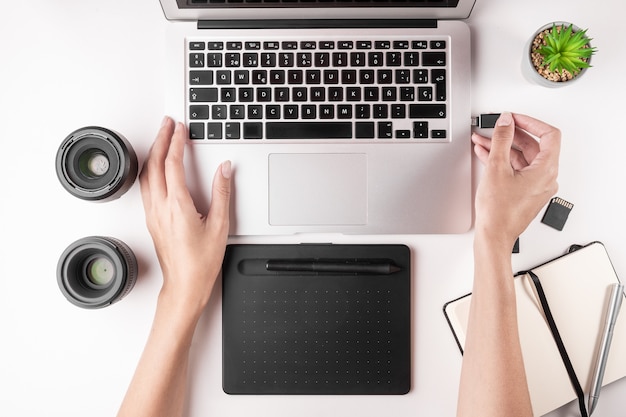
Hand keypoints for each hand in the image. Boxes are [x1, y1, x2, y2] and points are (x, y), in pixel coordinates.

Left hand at [139, 117, 231, 315]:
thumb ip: (222, 193)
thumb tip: (224, 169)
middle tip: (168, 124)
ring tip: (161, 139)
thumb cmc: (201, 262)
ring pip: (147, 175)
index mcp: (177, 205)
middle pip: (155, 164)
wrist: (185, 285)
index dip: (177, 142)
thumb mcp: (220, 225)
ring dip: (154, 153)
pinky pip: (146, 187)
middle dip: (161, 140)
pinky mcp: (152, 220)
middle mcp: (160, 207)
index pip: (173, 164)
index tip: (181, 128)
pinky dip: (151, 169)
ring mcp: (153, 214)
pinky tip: (156, 167)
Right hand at [471, 112, 560, 247]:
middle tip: (496, 127)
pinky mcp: (524, 192)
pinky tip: (486, 154)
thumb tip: (506, 122)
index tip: (514, 118)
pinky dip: (502, 160)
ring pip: (521, 158)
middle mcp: (545, 178)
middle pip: (533, 146)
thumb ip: (502, 140)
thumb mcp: (497, 168)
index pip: (548, 135)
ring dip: (502, 147)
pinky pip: (516, 169)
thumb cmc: (499, 211)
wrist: (493, 235)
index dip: (530, 122)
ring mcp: (535, 186)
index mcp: (546, 170)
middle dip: (511, 135)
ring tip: (484, 140)